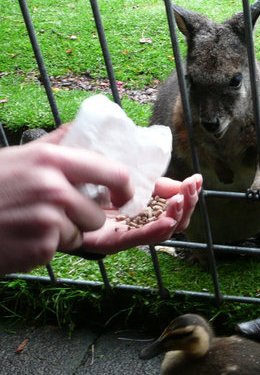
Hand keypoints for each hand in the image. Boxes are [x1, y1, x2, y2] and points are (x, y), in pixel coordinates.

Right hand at [0, 134, 132, 274]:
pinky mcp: (40, 246)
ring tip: (30, 222)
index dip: (124, 187)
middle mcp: (52, 187)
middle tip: (55, 213)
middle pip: (97, 211)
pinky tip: (20, 236)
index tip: (122, 195)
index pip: (114, 172)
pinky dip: (44, 247)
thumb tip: (86, 126)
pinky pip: (61, 248)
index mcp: (51, 159)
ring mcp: (47, 218)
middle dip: (84, 217)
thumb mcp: (20, 156)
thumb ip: (56, 145)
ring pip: (82, 232)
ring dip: (63, 233)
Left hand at [80, 173, 201, 254]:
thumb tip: (177, 183)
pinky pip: (138, 239)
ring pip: (163, 232)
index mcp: (147, 207)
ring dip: (176, 216)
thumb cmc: (88, 183)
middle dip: (187, 204)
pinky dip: (156, 231)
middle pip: (176, 221)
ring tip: (180, 201)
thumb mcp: (126, 175)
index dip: (189, 194)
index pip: (176, 205)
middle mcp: (141, 223)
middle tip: (190, 189)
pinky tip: (167, 222)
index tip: (196, 179)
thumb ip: (151, 180)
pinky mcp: (112, 242)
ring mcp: (128, 233)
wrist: (53, 194)